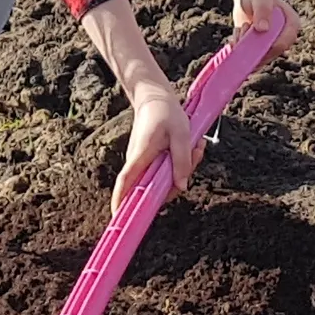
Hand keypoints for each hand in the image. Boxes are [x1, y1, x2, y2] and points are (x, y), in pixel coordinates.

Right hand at [116, 75, 201, 212]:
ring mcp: (143, 162)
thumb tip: (182, 186)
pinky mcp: (150, 161)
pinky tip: (193, 145)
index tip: (118, 216)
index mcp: (141, 155)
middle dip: (178, 182)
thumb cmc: (166, 113)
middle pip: (152, 188)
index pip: (126, 182)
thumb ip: (182, 160)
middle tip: (195, 154)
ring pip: (162, 180)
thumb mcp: (181, 133)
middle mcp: (138, 162)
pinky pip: (165, 171)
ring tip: (196, 145)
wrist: (155, 98)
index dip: (121, 199)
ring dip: (183, 169)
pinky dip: (181, 163)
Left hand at [231, 0, 299, 50]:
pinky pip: (251, 57)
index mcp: (292, 24)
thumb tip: (263, 29)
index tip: (253, 42)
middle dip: (254, 46)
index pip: (285, 42)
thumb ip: (262, 10)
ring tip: (241, 27)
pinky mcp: (261, 49)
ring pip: (260, 56)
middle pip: (272, 52)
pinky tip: (235, 37)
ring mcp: (273, 44)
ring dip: (245, 47)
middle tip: (243, 28)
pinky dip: (240, 49)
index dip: (270, 46)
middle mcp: (285, 37)